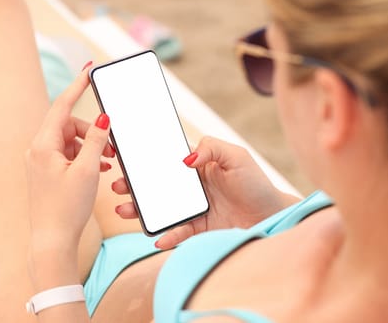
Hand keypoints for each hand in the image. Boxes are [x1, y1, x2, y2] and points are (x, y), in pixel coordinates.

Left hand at [25, 68, 113, 249]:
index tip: (89, 70)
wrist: (53, 240)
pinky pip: (69, 154)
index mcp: (43, 145)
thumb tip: (104, 117)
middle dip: (95, 133)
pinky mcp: (47, 171)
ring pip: (72, 140)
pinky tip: (99, 168)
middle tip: (113, 148)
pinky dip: (85, 157)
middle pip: (71, 125)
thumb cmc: (68, 207)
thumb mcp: (87, 170)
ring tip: (108, 163)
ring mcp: (41, 161)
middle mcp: (38, 150)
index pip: (63, 106)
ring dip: (92, 147)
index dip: (78, 87)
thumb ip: (97, 140)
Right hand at [113, 136, 299, 248]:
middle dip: (134, 186)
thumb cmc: (256, 183)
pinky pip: (178, 233)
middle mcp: (191, 188)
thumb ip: (211, 148)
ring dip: (141, 211)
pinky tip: (157, 238)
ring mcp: (193, 209)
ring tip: (124, 210)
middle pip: (156, 186)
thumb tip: (185, 158)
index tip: (125, 158)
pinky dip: (167, 236)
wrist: (271, 216)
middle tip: (117, 186)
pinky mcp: (199, 230)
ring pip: (160, 210)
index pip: (166, 160)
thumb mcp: (237, 157)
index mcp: (198, 166)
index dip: (146, 159)